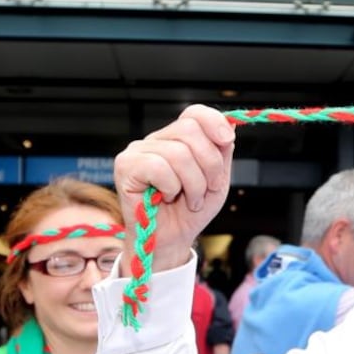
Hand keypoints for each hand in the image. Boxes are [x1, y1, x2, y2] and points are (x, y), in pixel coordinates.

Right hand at [114, 104, 234, 272]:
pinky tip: (166, 197)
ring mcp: (138, 151)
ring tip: (190, 200)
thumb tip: (228, 126)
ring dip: (193, 183)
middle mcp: (156, 140)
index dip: (214, 122)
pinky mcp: (125, 166)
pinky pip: (159, 167)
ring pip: (178, 152)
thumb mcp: (216, 180)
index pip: (194, 113)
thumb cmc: (190, 211)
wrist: (172, 240)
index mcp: (178, 139)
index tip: (227, 140)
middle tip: (208, 188)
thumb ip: (222, 153)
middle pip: (190, 130)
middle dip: (209, 164)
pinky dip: (171, 187)